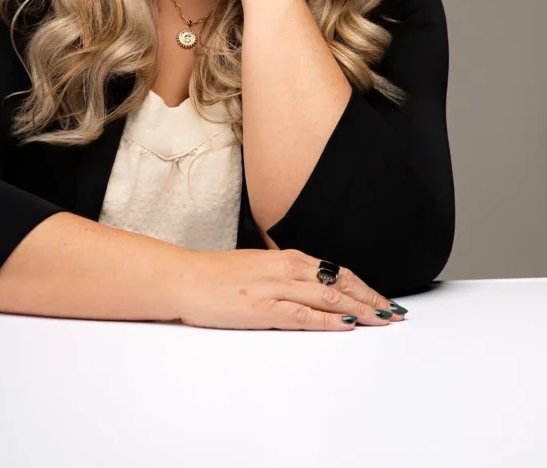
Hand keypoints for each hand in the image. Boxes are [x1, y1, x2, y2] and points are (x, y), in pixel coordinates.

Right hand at [176, 247, 406, 329]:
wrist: (187, 279)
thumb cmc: (219, 276)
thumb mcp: (259, 267)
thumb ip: (285, 275)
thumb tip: (310, 287)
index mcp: (287, 257)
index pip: (336, 271)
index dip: (364, 286)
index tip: (383, 299)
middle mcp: (287, 268)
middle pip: (340, 283)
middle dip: (371, 298)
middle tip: (395, 313)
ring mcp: (277, 287)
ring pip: (329, 297)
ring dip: (360, 309)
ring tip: (383, 319)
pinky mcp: (265, 307)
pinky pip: (305, 315)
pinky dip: (330, 320)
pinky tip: (348, 326)